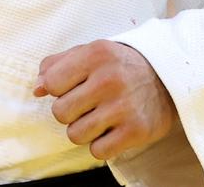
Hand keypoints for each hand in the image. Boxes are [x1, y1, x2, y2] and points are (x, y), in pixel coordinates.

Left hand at [33, 39, 177, 159]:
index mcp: (95, 55)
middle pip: (61, 112)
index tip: (70, 87)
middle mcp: (108, 79)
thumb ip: (57, 65)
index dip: (57, 88)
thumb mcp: (89, 52)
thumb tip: (36, 88)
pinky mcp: (136, 131)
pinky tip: (110, 130)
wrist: (166, 78)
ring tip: (97, 117)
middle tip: (84, 104)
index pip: (52, 82)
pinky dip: (99, 144)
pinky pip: (97, 151)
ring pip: (75, 134)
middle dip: (68, 111)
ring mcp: (123, 107)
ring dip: (82, 129)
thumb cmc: (118, 65)